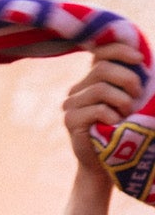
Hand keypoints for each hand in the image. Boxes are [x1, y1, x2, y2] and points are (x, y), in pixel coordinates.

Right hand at [64, 41, 146, 173]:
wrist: (107, 164)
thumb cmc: (125, 130)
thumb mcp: (132, 100)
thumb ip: (133, 81)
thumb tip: (144, 59)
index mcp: (92, 81)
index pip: (100, 53)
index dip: (120, 50)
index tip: (141, 60)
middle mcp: (78, 90)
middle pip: (102, 69)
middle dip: (129, 80)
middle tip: (138, 97)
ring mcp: (71, 105)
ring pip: (101, 89)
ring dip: (123, 101)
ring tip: (127, 115)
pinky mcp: (71, 120)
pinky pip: (98, 109)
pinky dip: (114, 116)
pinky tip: (115, 126)